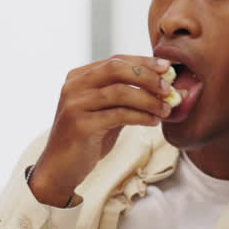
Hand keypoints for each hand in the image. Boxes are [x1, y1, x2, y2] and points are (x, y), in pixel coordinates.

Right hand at [28, 55, 176, 205]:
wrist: (60, 167)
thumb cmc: (87, 139)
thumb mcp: (106, 112)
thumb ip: (127, 98)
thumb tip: (163, 88)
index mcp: (79, 77)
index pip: (116, 60)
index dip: (144, 62)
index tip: (167, 68)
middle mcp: (74, 86)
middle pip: (117, 69)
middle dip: (147, 76)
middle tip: (168, 88)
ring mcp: (75, 104)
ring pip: (120, 92)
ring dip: (148, 100)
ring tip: (165, 109)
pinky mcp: (81, 125)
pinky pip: (119, 114)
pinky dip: (141, 116)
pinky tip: (153, 121)